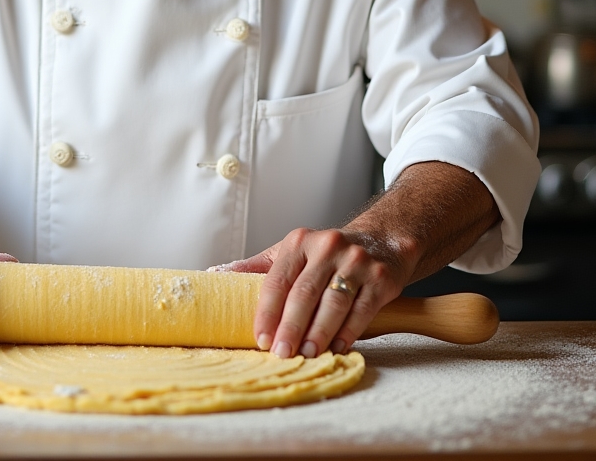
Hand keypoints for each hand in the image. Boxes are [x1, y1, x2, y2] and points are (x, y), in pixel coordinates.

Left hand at [213, 227, 405, 359]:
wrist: (380, 242)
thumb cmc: (325, 255)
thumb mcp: (291, 253)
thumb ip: (256, 267)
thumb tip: (215, 276)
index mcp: (299, 242)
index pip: (278, 279)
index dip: (267, 311)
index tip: (260, 337)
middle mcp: (327, 247)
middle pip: (304, 293)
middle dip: (290, 327)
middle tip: (281, 353)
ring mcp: (356, 262)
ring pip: (333, 304)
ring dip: (318, 333)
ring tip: (306, 354)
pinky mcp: (380, 279)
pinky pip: (361, 311)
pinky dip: (347, 333)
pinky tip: (336, 348)